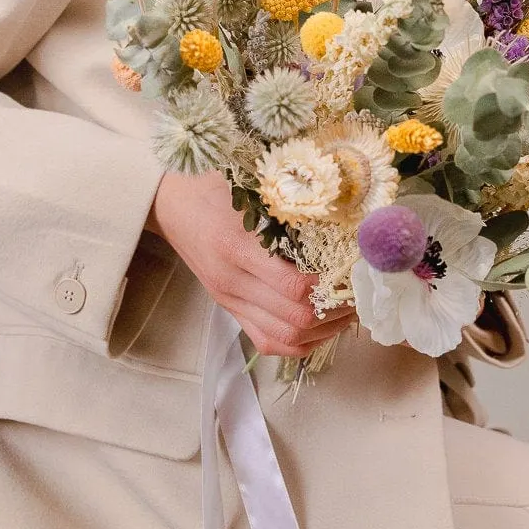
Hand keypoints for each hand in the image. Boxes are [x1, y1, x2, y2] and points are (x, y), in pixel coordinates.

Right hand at [148, 172, 354, 359]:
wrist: (170, 202)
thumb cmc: (212, 186)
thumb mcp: (250, 187)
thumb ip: (289, 202)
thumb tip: (340, 213)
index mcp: (237, 246)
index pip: (294, 286)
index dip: (331, 286)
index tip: (353, 272)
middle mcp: (232, 280)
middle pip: (295, 318)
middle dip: (334, 312)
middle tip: (359, 295)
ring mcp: (229, 299)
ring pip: (285, 337)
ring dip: (322, 332)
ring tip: (346, 313)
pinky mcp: (228, 308)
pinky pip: (267, 342)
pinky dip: (299, 343)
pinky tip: (320, 327)